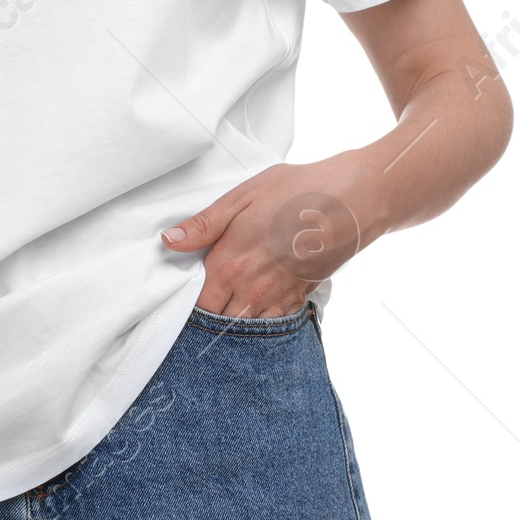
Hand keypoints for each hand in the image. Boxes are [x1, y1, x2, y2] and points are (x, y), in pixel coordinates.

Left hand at [160, 157, 376, 316]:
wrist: (350, 200)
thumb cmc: (294, 191)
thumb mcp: (241, 197)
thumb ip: (203, 225)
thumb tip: (169, 240)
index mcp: (228, 264)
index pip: (198, 305)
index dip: (190, 305)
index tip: (186, 299)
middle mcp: (250, 288)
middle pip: (220, 322)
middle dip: (211, 319)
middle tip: (208, 306)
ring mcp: (278, 296)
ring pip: (248, 328)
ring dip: (237, 323)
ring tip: (231, 310)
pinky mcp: (301, 296)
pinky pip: (276, 323)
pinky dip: (265, 321)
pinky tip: (260, 307)